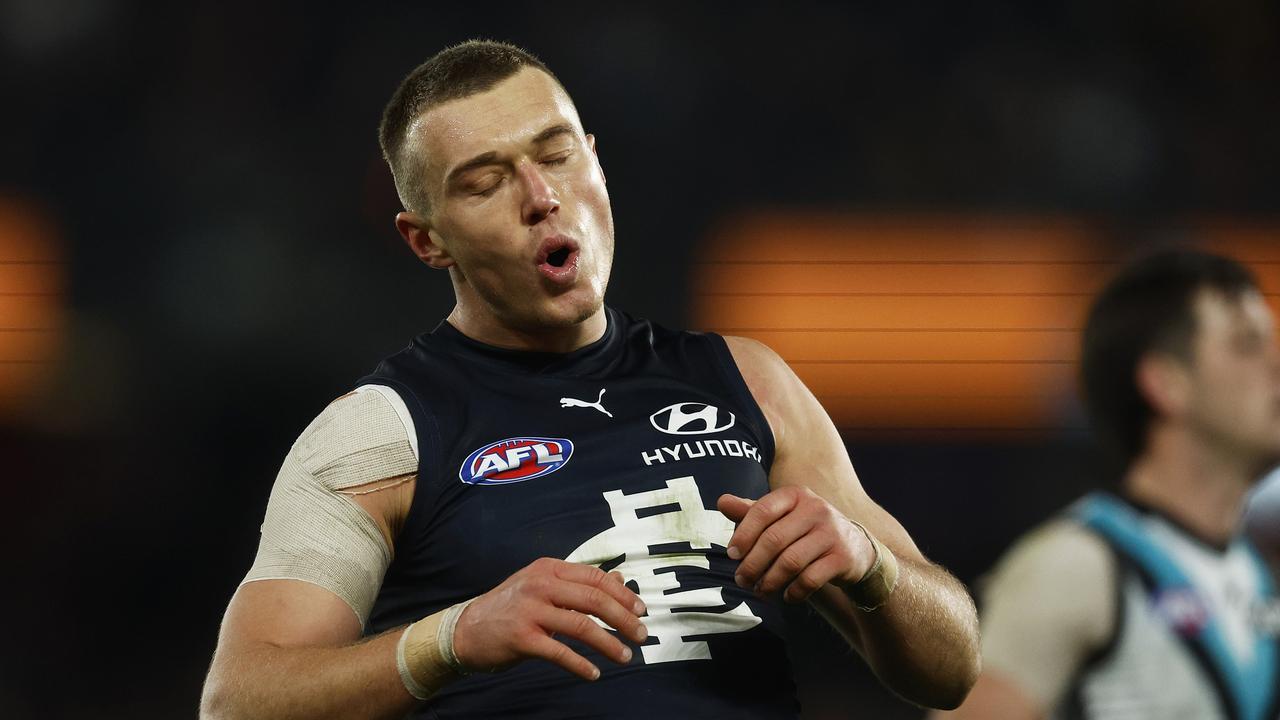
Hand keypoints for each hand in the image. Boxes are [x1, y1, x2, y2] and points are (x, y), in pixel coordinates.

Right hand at [451, 558, 648, 680]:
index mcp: (548, 569)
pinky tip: (594, 673)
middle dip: (624, 619)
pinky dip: (581, 665)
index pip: (596, 577)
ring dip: (609, 644)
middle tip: (642, 635)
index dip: (623, 594)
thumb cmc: (509, 608)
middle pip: (594, 599)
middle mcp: (540, 585)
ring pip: (582, 625)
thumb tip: (620, 582)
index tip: (641, 610)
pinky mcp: (522, 638)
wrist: (466, 629)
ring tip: (625, 656)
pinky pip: (560, 652)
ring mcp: (530, 611)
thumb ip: (578, 585)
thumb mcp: (542, 586)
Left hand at [718, 487, 874, 602]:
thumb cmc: (805, 530)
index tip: (732, 554)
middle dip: (753, 564)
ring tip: (760, 591)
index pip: (763, 510)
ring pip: (791, 562)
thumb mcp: (781, 516)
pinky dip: (794, 591)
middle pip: (774, 539)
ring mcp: (832, 533)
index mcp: (796, 495)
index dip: (744, 534)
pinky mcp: (842, 557)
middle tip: (742, 580)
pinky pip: (810, 579)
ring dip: (770, 581)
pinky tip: (786, 596)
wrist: (854, 547)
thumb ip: (752, 511)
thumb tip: (722, 501)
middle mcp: (816, 509)